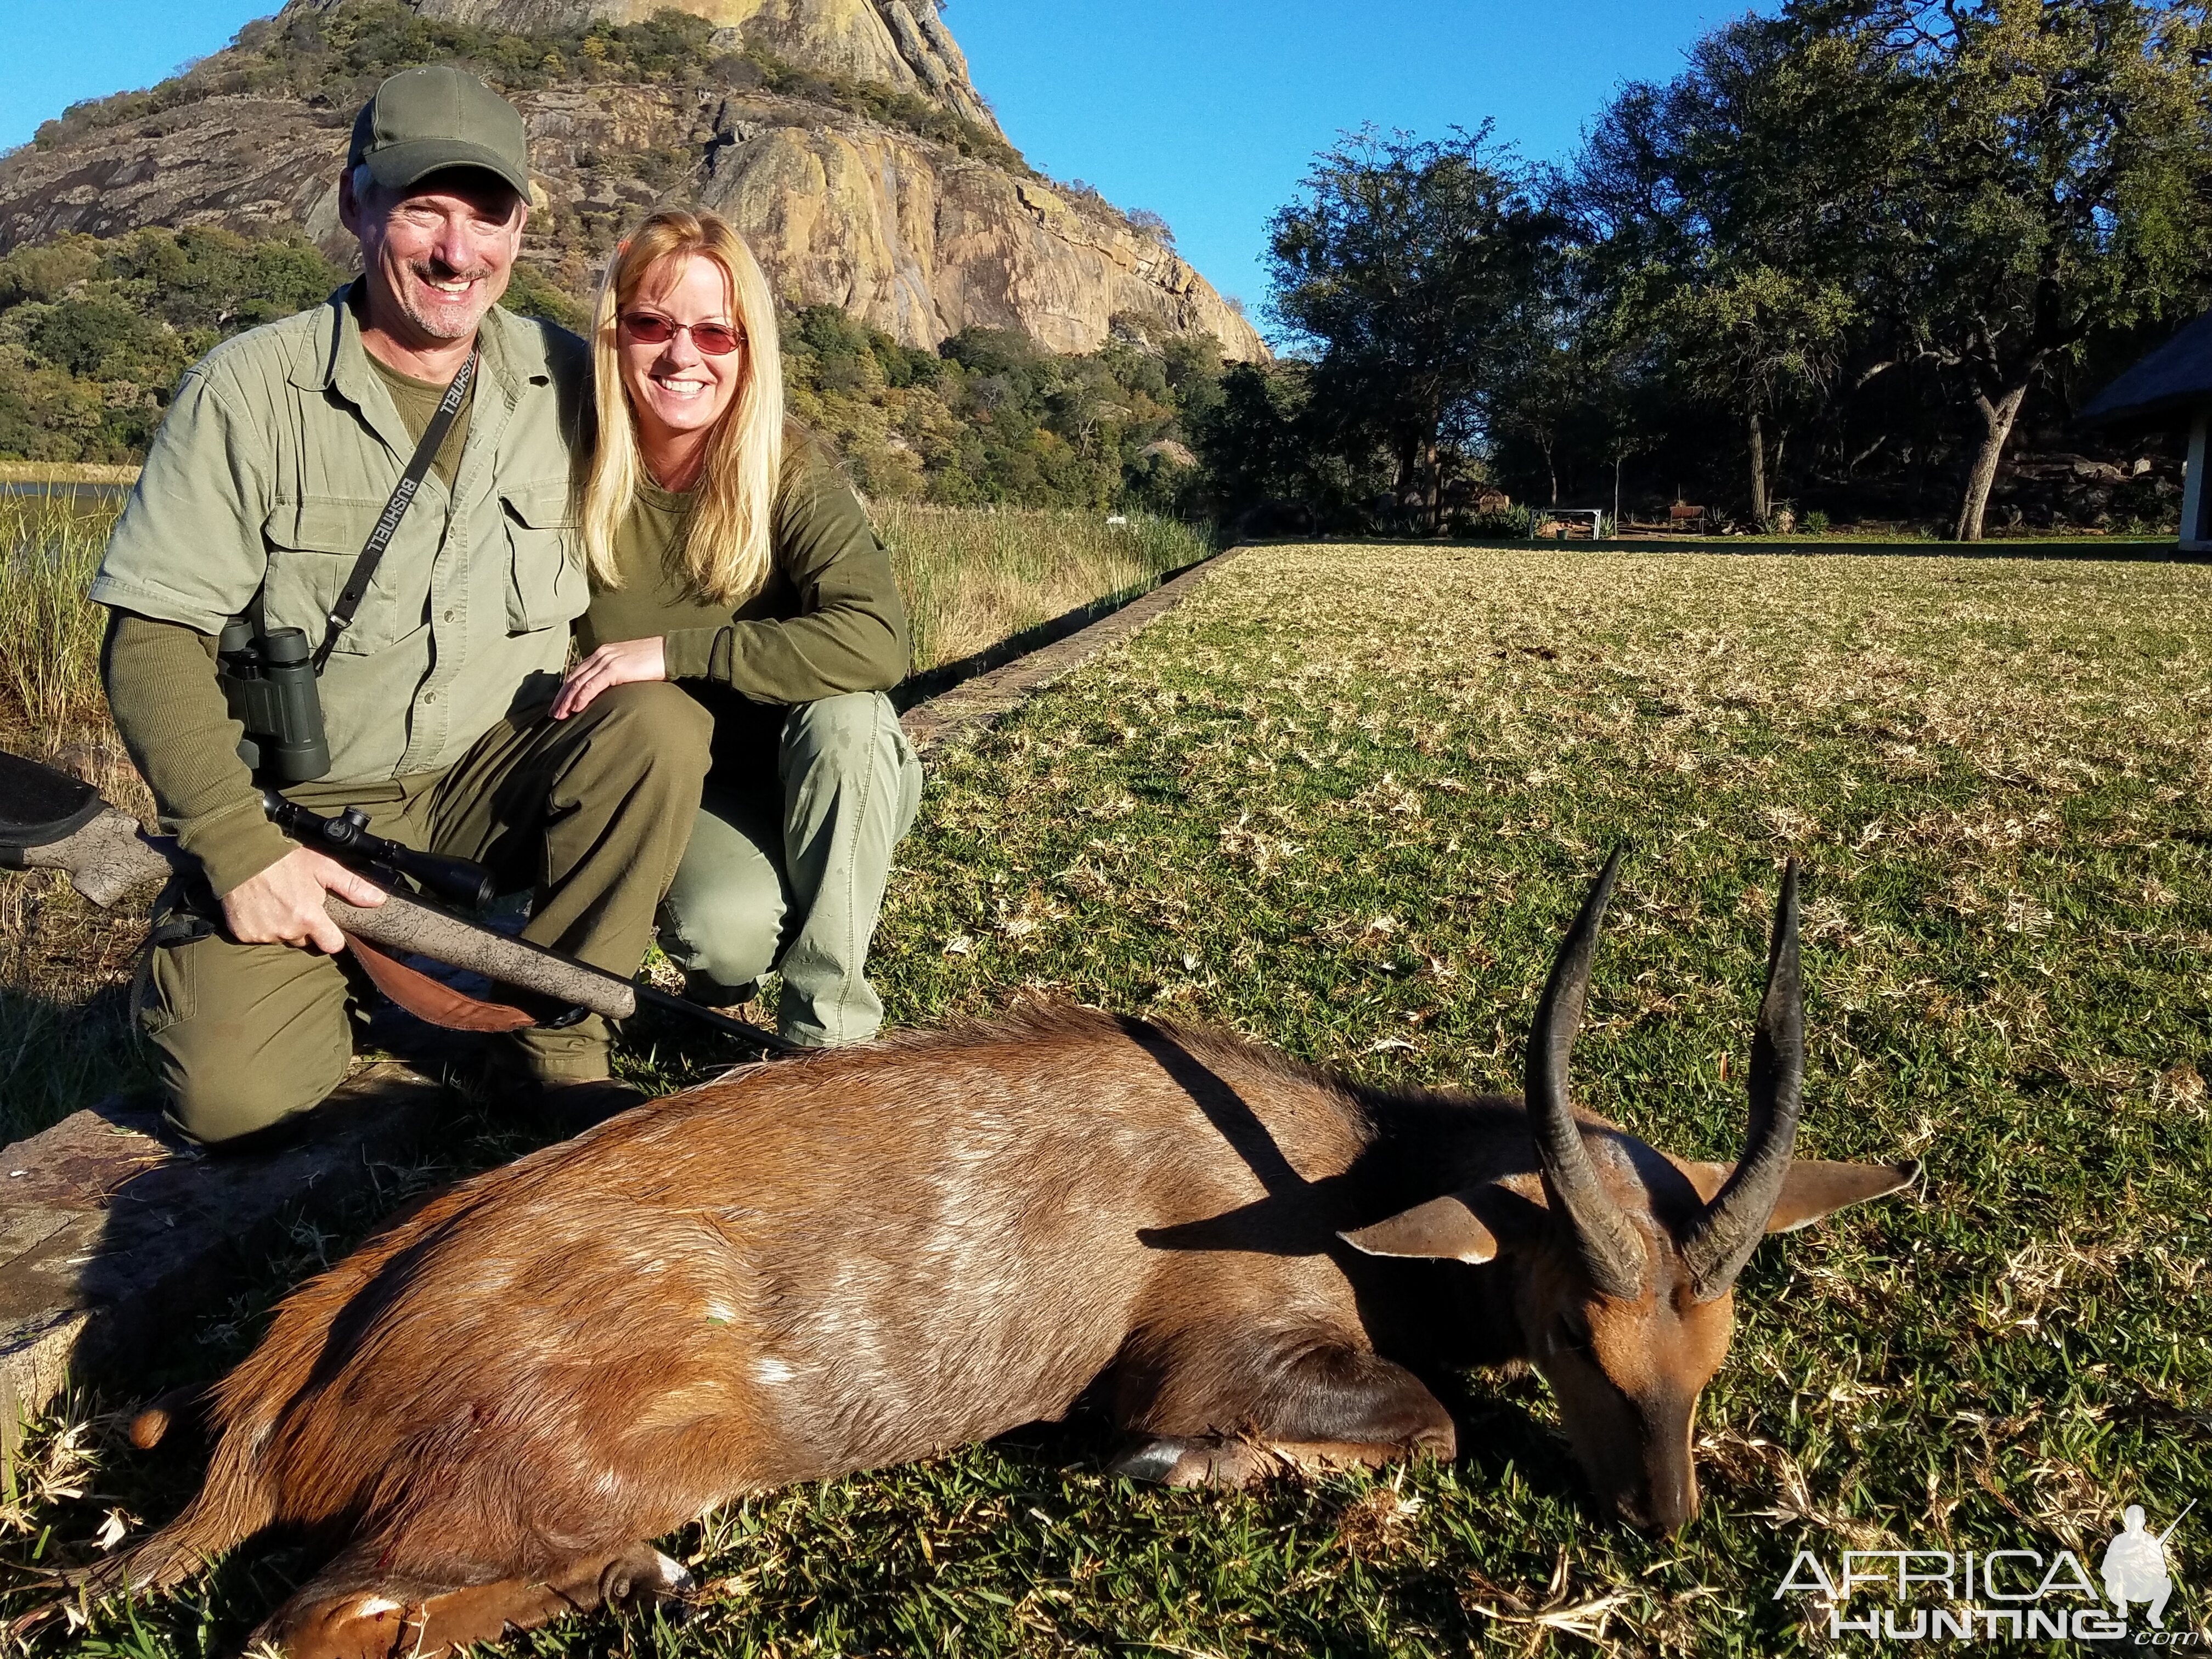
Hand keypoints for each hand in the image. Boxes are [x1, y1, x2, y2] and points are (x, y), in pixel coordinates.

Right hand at [221, 847, 387, 952]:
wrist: (240, 853)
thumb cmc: (283, 858)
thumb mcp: (323, 867)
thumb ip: (352, 886)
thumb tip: (378, 900)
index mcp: (308, 918)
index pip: (332, 945)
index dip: (332, 935)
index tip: (327, 923)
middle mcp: (286, 930)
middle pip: (305, 941)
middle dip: (305, 926)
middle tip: (298, 902)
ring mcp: (263, 933)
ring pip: (282, 938)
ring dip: (282, 925)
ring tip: (277, 901)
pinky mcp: (243, 933)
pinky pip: (258, 936)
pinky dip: (260, 925)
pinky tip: (260, 906)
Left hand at [553, 637, 667, 719]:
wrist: (670, 653)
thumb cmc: (655, 661)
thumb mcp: (630, 666)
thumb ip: (617, 673)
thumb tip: (610, 689)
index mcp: (603, 653)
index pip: (578, 672)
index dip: (567, 689)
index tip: (561, 704)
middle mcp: (600, 655)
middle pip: (573, 678)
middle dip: (561, 697)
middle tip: (553, 714)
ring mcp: (606, 661)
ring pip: (578, 683)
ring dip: (567, 701)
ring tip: (560, 716)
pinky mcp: (614, 669)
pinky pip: (592, 686)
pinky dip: (581, 697)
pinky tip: (575, 708)